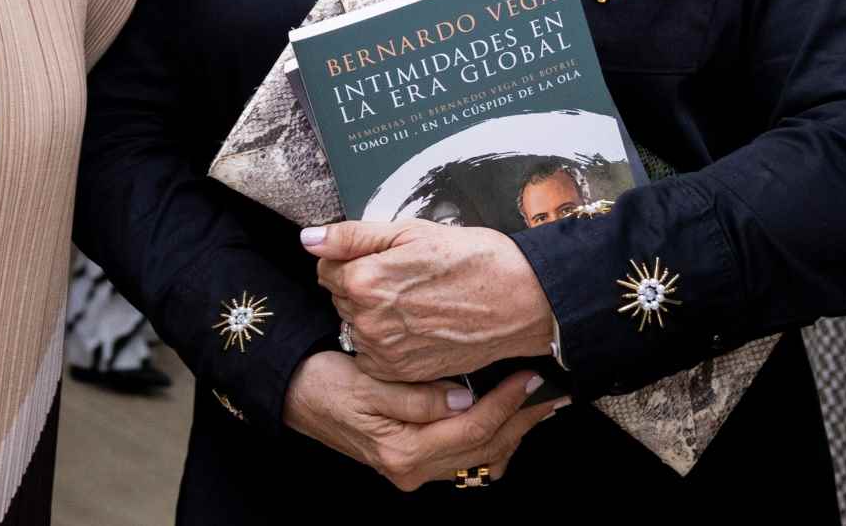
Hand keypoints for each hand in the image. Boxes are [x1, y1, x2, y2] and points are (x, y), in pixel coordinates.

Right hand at [282, 350, 567, 491]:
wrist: (292, 393)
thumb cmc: (325, 381)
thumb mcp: (368, 382)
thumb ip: (418, 396)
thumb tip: (466, 399)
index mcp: (404, 451)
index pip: (474, 429)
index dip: (508, 402)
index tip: (532, 374)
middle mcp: (412, 470)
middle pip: (486, 449)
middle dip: (524, 419)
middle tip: (553, 390)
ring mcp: (412, 470)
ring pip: (480, 458)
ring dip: (513, 431)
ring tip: (539, 403)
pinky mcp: (411, 461)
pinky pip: (464, 459)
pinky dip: (490, 440)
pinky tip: (505, 419)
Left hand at [305, 220, 556, 382]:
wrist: (521, 300)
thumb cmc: (472, 259)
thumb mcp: (411, 231)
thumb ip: (351, 236)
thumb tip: (309, 239)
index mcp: (364, 279)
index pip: (326, 266)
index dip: (355, 257)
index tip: (386, 258)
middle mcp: (368, 320)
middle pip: (341, 296)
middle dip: (364, 285)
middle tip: (408, 278)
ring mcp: (384, 351)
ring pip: (357, 324)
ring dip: (376, 314)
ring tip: (418, 302)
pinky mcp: (402, 372)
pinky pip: (373, 353)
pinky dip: (388, 341)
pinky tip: (418, 326)